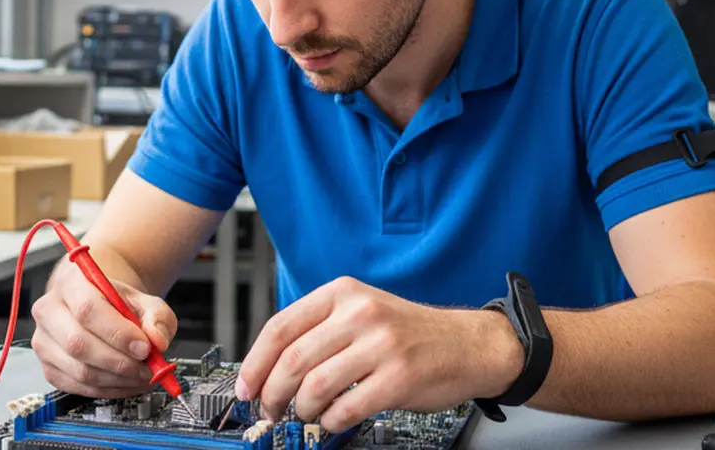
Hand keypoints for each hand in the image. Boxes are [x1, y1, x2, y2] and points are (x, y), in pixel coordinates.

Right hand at [31, 266, 177, 397]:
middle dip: (119, 362)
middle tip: (147, 368)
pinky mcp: (48, 367)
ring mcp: (44, 342)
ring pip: (80, 370)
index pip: (87, 310)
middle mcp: (49, 311)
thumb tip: (156, 340)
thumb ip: (157, 316)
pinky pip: (78, 387)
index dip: (118, 333)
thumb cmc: (117, 303)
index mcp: (71, 283)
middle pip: (78, 344)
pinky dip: (109, 390)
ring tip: (143, 376)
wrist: (97, 308)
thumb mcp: (145, 301)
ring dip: (118, 379)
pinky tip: (128, 383)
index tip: (144, 347)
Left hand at [235, 277, 523, 431]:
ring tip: (306, 414)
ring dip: (302, 409)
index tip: (246, 387)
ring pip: (315, 386)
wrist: (468, 344)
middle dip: (272, 394)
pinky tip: (334, 419)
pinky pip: (346, 408)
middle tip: (270, 409)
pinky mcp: (398, 377)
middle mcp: (360, 314)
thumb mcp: (362, 311)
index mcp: (343, 294)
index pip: (280, 327)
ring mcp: (381, 345)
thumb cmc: (409, 332)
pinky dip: (331, 420)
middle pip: (292, 360)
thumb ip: (319, 329)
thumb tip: (268, 366)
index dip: (255, 363)